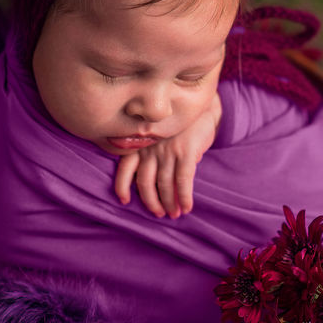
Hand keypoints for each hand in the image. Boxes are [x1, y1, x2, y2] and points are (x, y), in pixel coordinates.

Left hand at [113, 93, 221, 218]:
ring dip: (170, 203)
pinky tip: (187, 207)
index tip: (124, 201)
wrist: (201, 109)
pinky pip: (183, 180)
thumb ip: (148, 155)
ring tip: (175, 213)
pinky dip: (185, 197)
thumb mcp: (157, 137)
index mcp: (140, 143)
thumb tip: (143, 184)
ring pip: (165, 184)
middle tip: (159, 213)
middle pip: (145, 182)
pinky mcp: (186, 151)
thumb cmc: (177, 128)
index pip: (125, 167)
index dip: (122, 186)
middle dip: (151, 202)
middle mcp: (151, 147)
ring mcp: (168, 149)